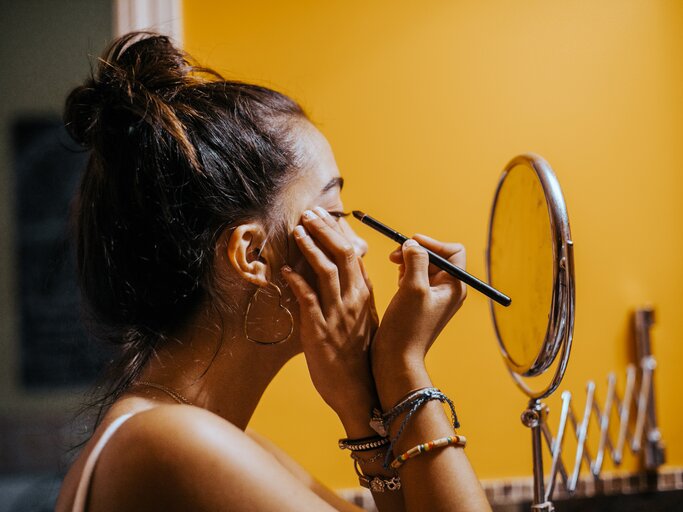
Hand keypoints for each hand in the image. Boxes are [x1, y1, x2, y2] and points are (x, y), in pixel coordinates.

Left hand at [281, 207, 378, 432]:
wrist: (360, 393)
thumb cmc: (360, 359)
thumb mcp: (365, 324)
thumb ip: (355, 299)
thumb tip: (344, 278)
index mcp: (365, 297)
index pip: (354, 256)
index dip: (339, 233)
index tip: (327, 216)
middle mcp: (354, 302)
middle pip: (343, 254)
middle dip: (325, 230)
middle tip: (309, 213)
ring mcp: (338, 315)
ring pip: (326, 270)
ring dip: (311, 247)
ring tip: (298, 230)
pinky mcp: (319, 330)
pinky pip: (308, 299)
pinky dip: (297, 281)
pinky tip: (286, 269)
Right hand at [372, 235, 465, 389]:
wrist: (396, 358)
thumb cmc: (407, 326)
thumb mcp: (412, 287)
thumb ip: (416, 260)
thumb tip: (413, 243)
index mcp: (454, 287)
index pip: (453, 251)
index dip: (433, 244)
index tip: (411, 244)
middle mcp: (448, 291)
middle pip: (437, 257)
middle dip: (416, 252)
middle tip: (394, 256)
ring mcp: (434, 298)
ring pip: (424, 267)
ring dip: (409, 263)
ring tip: (395, 271)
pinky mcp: (420, 303)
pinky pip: (416, 279)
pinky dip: (405, 275)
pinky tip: (396, 283)